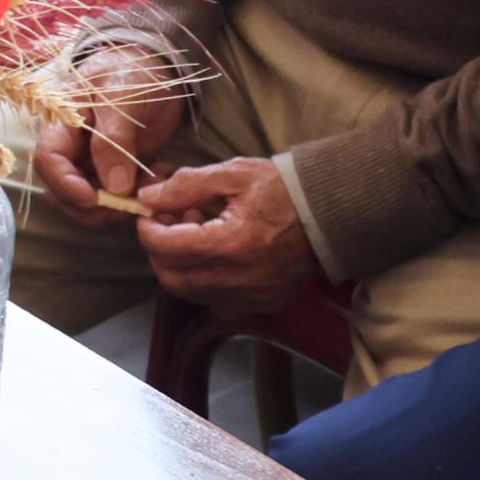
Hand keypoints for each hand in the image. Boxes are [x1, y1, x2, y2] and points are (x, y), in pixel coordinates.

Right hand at [34, 43, 189, 222]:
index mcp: (61, 123)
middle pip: (63, 190)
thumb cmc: (129, 72)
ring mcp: (89, 162)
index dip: (66, 185)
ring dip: (118, 205)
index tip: (96, 199)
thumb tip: (114, 187)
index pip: (48, 161)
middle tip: (131, 201)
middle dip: (94, 205)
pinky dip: (135, 197)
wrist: (153, 68)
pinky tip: (158, 179)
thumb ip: (115, 140)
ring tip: (151, 185)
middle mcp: (70, 148)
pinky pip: (115, 196)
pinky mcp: (111, 171)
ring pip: (89, 201)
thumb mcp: (122, 98)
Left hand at [134, 156, 323, 320]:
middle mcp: (239, 281)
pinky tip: (215, 252)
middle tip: (170, 220)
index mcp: (230, 245)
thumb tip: (147, 198)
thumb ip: (186, 186)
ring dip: (181, 265)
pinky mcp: (262, 305)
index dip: (147, 229)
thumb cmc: (284, 189)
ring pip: (191, 293)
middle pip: (171, 278)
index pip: (166, 248)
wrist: (333, 214)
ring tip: (197, 231)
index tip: (148, 212)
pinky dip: (204, 281)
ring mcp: (251, 298)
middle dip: (159, 250)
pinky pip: (216, 302)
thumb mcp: (234, 174)